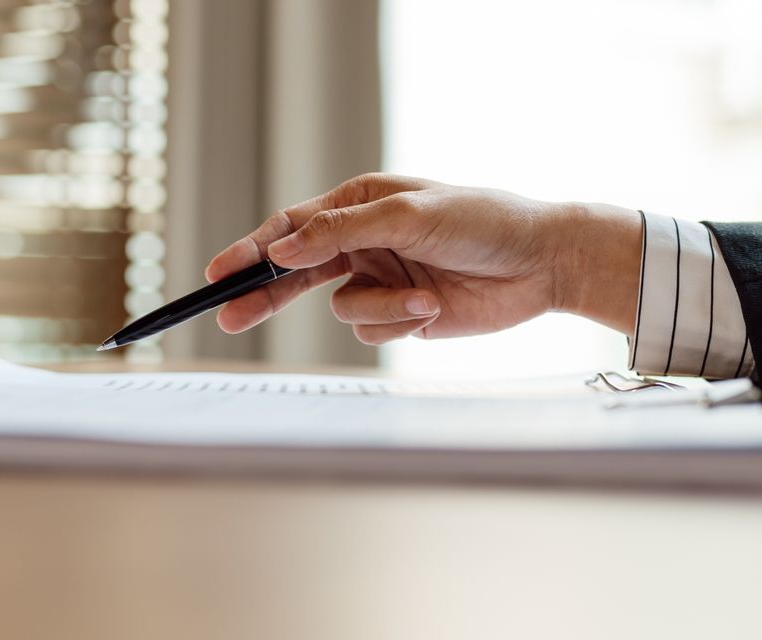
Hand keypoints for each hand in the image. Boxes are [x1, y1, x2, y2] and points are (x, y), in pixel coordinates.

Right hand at [205, 173, 643, 344]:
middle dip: (265, 295)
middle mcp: (363, 242)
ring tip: (423, 299)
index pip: (291, 227)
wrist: (542, 265)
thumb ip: (340, 232)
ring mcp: (381, 280)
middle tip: (227, 314)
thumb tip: (281, 248)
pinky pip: (372, 331)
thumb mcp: (407, 216)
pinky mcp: (402, 317)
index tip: (218, 274)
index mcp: (359, 204)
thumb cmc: (482, 222)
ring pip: (342, 309)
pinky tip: (433, 310)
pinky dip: (398, 325)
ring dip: (381, 309)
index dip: (251, 250)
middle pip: (295, 273)